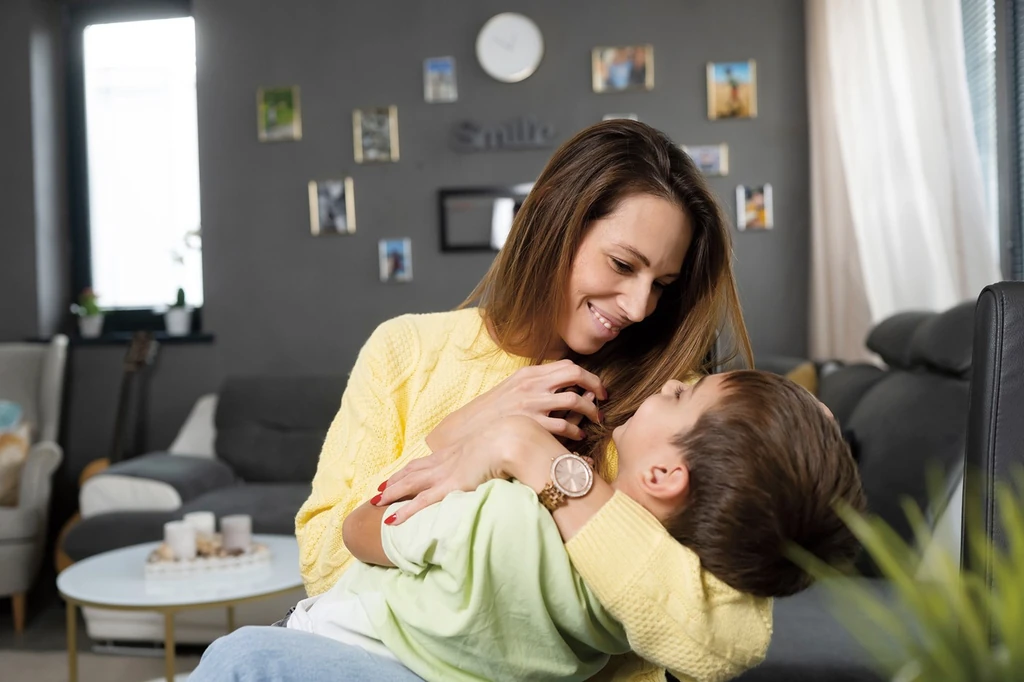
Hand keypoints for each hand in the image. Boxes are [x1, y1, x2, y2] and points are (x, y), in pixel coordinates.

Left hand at [377, 416, 559, 524]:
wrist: (511, 439)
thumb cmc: (510, 442)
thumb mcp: (498, 447)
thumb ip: (493, 456)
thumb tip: (498, 463)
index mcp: (457, 452)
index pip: (428, 461)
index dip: (412, 468)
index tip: (400, 473)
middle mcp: (446, 461)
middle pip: (413, 471)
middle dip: (395, 480)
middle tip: (379, 488)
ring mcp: (445, 473)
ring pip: (409, 484)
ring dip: (391, 492)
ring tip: (376, 501)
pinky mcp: (449, 487)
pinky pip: (421, 502)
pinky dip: (405, 511)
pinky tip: (392, 520)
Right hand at [426, 360, 605, 450]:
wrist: (468, 429)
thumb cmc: (493, 411)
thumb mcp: (512, 387)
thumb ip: (536, 382)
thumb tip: (562, 382)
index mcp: (529, 373)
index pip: (567, 365)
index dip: (588, 375)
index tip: (596, 387)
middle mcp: (532, 385)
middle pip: (575, 375)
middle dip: (595, 385)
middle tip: (603, 400)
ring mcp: (531, 404)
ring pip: (574, 400)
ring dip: (590, 410)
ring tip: (596, 419)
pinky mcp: (531, 424)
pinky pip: (563, 425)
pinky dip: (576, 430)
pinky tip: (578, 436)